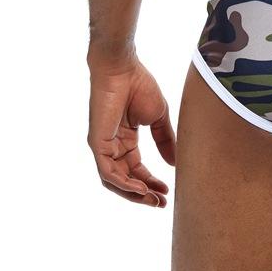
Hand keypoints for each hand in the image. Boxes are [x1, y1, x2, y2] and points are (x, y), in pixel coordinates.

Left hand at [87, 57, 175, 207]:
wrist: (123, 68)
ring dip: (134, 193)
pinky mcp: (97, 144)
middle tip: (161, 203)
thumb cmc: (139, 85)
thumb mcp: (158, 117)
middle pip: (125, 180)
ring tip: (153, 199)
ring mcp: (103, 146)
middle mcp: (112, 146)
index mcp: (125, 140)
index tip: (167, 192)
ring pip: (115, 181)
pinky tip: (140, 188)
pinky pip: (107, 172)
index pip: (137, 169)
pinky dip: (122, 183)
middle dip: (143, 194)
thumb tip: (174, 163)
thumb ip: (165, 140)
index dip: (151, 182)